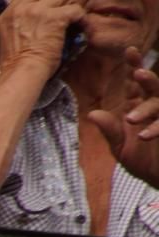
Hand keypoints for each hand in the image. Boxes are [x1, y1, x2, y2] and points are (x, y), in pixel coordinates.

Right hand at [0, 0, 86, 78]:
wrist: (21, 74)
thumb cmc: (16, 64)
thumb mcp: (10, 38)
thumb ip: (20, 24)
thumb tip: (33, 23)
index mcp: (9, 13)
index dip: (43, 2)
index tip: (51, 10)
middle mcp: (22, 8)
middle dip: (59, 3)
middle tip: (64, 14)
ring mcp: (39, 11)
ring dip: (71, 7)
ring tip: (75, 17)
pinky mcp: (56, 18)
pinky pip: (75, 9)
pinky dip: (80, 17)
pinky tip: (80, 26)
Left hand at [89, 47, 158, 187]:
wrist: (158, 179)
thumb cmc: (141, 161)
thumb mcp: (119, 147)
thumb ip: (109, 131)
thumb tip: (93, 114)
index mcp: (139, 106)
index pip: (135, 83)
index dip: (134, 65)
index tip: (129, 50)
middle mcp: (154, 107)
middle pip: (153, 86)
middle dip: (147, 78)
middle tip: (137, 73)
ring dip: (148, 107)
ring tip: (132, 115)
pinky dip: (155, 129)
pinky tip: (144, 136)